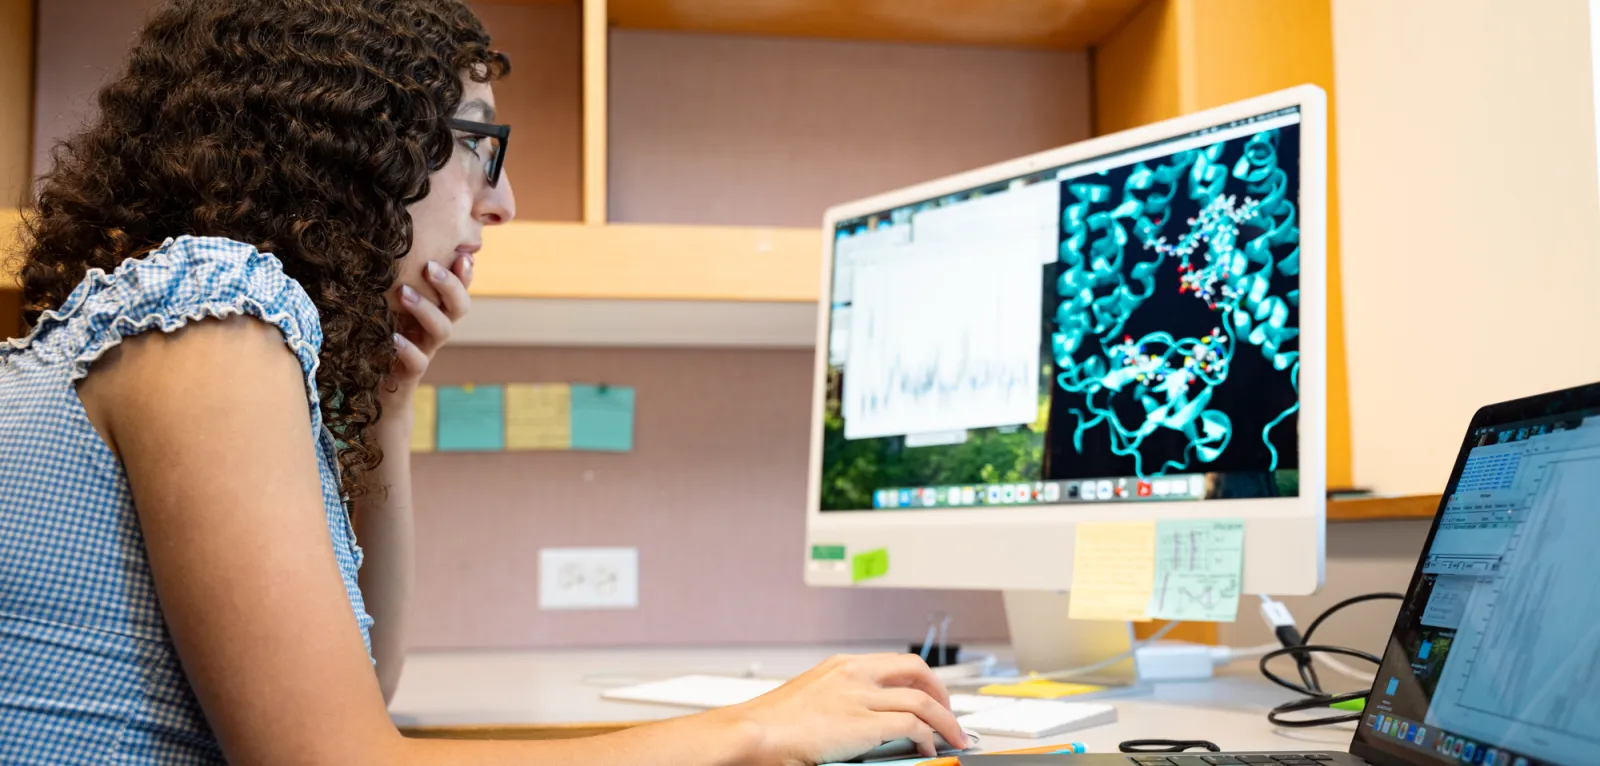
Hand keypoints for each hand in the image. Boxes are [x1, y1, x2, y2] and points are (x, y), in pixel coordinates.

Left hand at [385, 254, 471, 417]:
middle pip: (459, 306)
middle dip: (450, 285)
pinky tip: (394, 338)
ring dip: (426, 309)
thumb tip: (392, 247)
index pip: (459, 289)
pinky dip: (407, 349)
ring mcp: (425, 350)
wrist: (374, 390)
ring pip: (442, 329)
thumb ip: (397, 284)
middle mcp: (435, 329)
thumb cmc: (379, 339)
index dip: (466, 275)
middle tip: (430, 267)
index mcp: (435, 311)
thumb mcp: (388, 308)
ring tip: (404, 292)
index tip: (463, 256)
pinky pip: (418, 361)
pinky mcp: (410, 373)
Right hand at [726, 653, 967, 764]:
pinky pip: (913, 726)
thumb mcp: (810, 697)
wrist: (752, 733)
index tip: (930, 694)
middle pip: (916, 669)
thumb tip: (856, 718)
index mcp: (841, 666)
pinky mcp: (863, 722)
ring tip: (954, 736)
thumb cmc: (771, 724)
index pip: (895, 662)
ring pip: (922, 699)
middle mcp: (854, 674)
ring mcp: (860, 696)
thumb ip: (837, 699)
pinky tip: (929, 749)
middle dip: (940, 691)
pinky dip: (928, 737)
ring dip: (945, 720)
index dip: (921, 678)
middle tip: (949, 711)